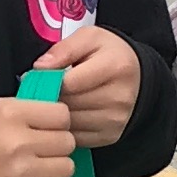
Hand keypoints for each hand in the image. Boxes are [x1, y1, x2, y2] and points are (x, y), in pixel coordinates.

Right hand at [0, 89, 75, 176]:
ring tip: (39, 168)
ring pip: (67, 168)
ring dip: (56, 170)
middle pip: (68, 142)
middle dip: (58, 146)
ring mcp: (21, 171)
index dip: (58, 122)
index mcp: (12, 113)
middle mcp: (18, 141)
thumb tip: (60, 107)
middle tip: (43, 150)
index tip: (48, 128)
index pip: (62, 115)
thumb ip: (28, 107)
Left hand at [45, 24, 139, 148]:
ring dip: (57, 115)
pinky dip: (66, 129)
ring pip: (69, 124)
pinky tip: (66, 115)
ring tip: (56, 101)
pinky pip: (76, 138)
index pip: (69, 83)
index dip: (49, 81)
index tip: (42, 76)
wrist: (136, 76)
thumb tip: (40, 67)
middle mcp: (119, 97)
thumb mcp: (89, 38)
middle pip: (69, 104)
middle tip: (45, 90)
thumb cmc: (108, 54)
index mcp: (115, 68)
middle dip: (51, 98)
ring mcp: (117, 120)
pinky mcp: (111, 136)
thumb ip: (64, 49)